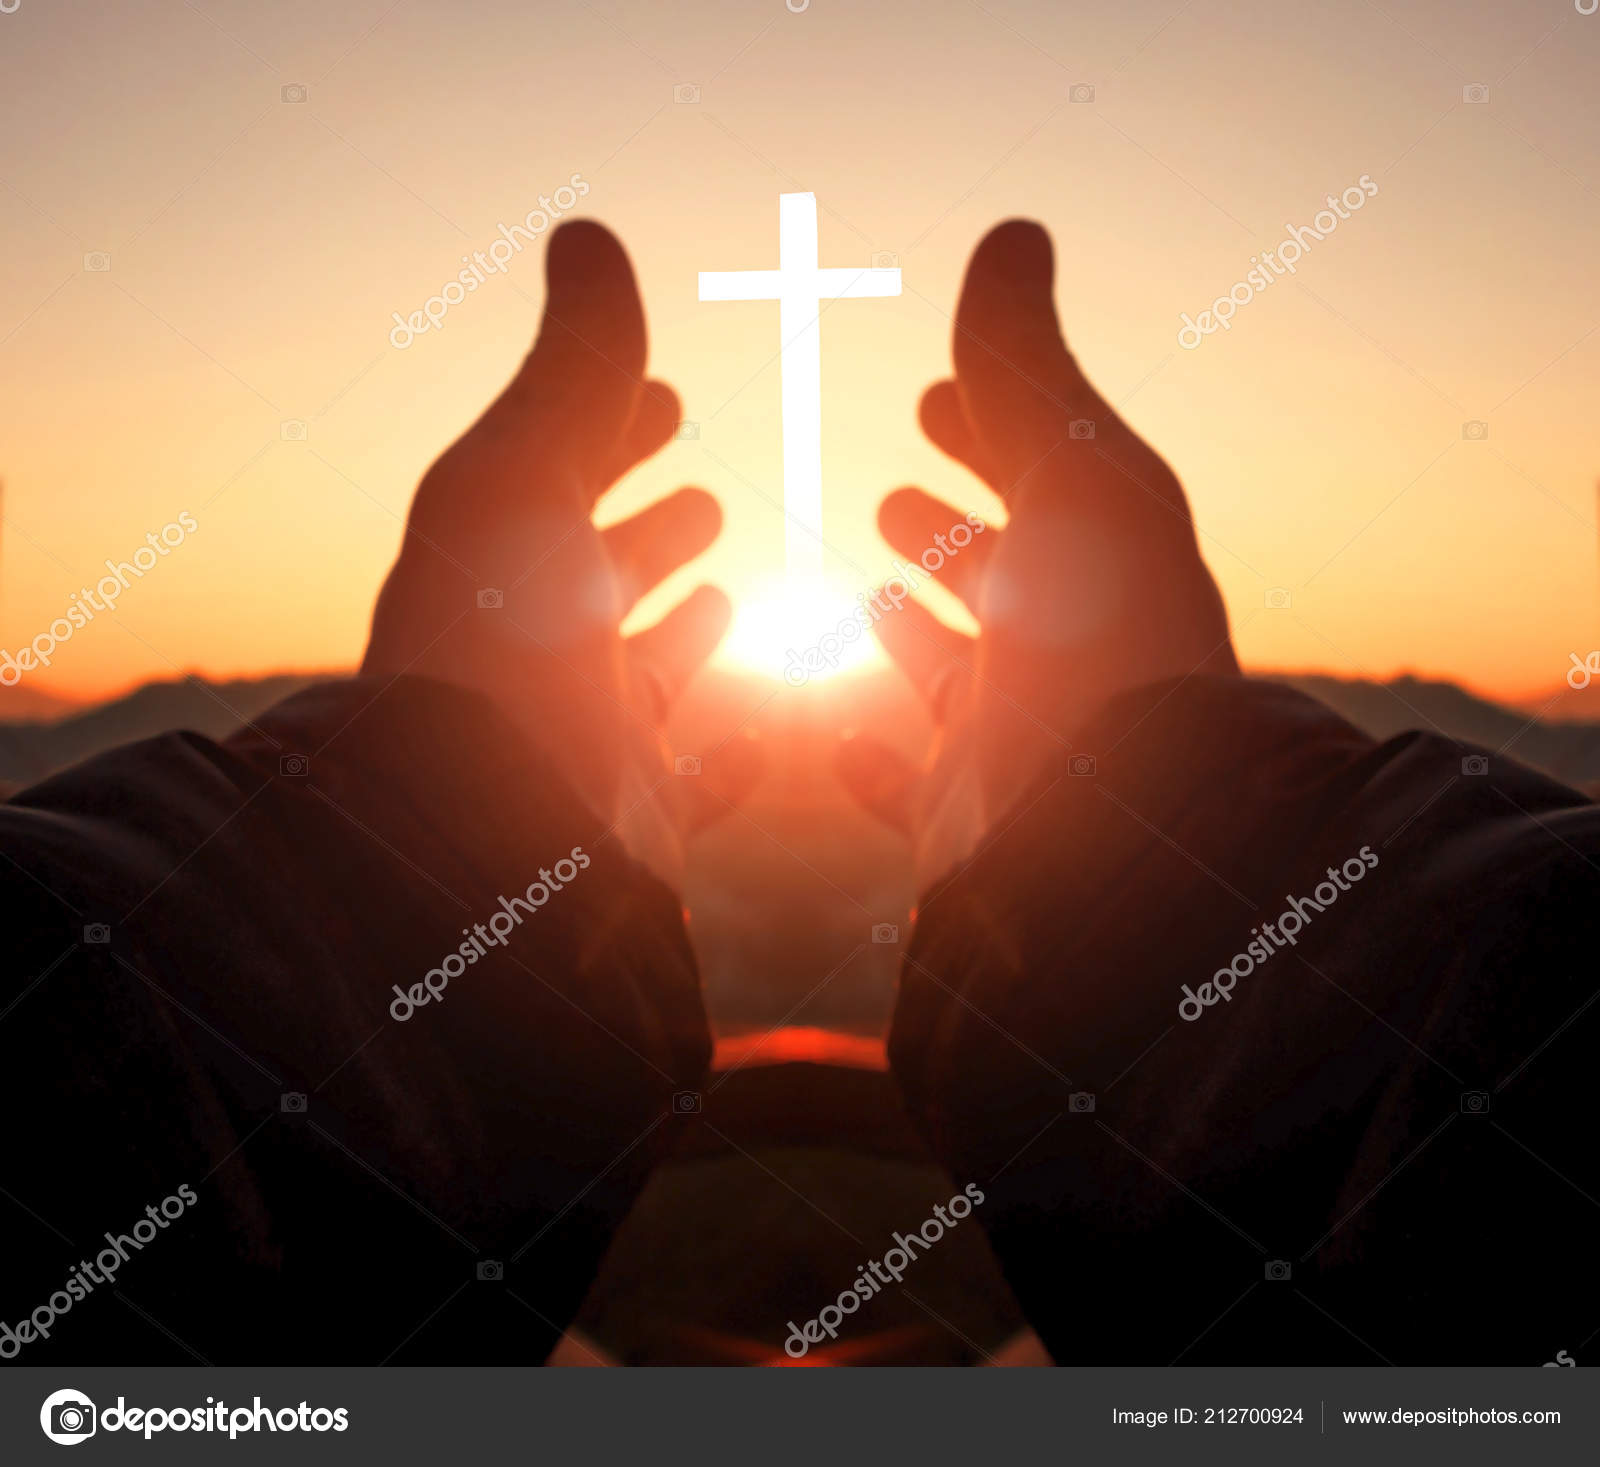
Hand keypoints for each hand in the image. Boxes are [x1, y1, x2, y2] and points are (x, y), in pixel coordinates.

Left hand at [362, 221, 756, 886]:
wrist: (489, 843)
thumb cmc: (501, 649)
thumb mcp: (527, 479)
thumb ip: (574, 368)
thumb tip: (587, 235)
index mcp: (500, 564)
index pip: (561, 476)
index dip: (612, 432)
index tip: (663, 400)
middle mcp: (536, 655)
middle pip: (598, 578)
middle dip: (650, 530)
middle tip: (699, 500)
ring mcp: (585, 741)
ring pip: (642, 679)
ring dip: (683, 634)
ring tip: (731, 594)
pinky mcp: (634, 820)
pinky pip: (690, 786)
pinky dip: (728, 761)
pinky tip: (762, 740)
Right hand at [841, 220, 1237, 888]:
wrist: (1102, 839)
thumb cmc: (1093, 643)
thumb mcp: (1068, 474)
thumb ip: (1023, 366)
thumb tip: (1014, 233)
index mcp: (1100, 564)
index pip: (1040, 478)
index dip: (986, 433)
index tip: (928, 403)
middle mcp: (1062, 653)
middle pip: (999, 576)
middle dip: (946, 529)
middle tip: (892, 496)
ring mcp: (1011, 741)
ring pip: (953, 677)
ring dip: (910, 632)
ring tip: (860, 592)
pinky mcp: (963, 821)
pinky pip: (907, 787)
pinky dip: (871, 763)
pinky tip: (837, 740)